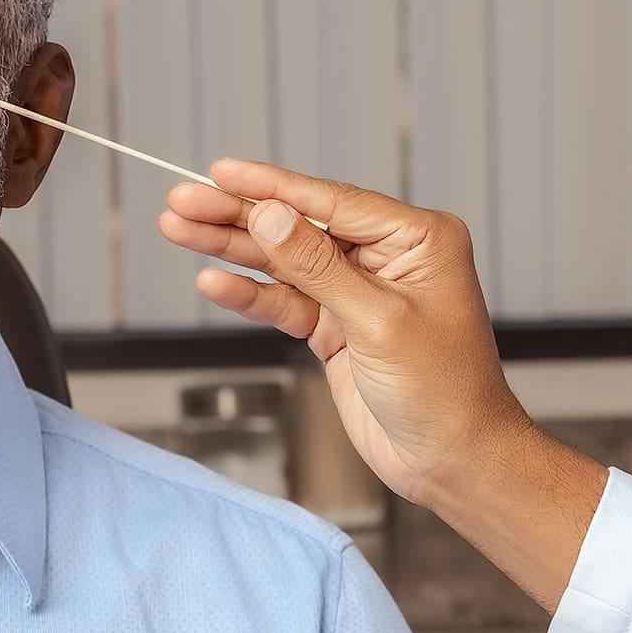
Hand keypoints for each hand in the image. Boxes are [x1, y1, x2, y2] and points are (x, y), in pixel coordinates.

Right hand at [160, 163, 528, 507]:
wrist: (453, 461)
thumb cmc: (443, 391)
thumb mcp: (378, 322)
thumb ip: (318, 267)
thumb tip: (271, 215)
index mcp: (418, 239)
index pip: (331, 202)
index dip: (271, 186)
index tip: (220, 171)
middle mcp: (388, 257)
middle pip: (299, 226)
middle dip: (238, 215)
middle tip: (181, 201)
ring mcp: (359, 293)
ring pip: (284, 262)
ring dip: (231, 249)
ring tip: (177, 229)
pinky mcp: (338, 329)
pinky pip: (286, 302)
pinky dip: (249, 294)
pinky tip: (213, 281)